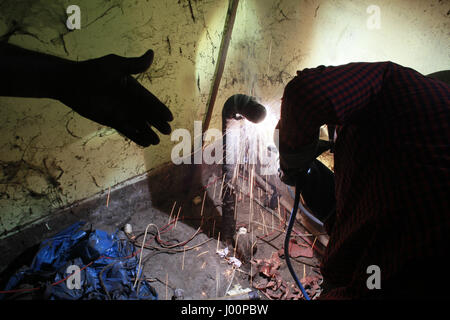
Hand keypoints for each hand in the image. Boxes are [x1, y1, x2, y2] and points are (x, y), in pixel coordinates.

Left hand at [58, 50, 172, 146]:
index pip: (149, 100)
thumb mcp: (114, 66)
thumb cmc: (92, 71)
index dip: (159, 109)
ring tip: (156, 142)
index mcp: (133, 88)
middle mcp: (130, 101)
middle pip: (147, 114)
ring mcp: (121, 111)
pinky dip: (135, 137)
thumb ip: (134, 65)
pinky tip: (144, 143)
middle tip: (167, 132)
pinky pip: (126, 130)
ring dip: (148, 133)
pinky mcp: (112, 120)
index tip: (169, 118)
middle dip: (157, 123)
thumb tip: (152, 54)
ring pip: (138, 125)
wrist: (70, 83)